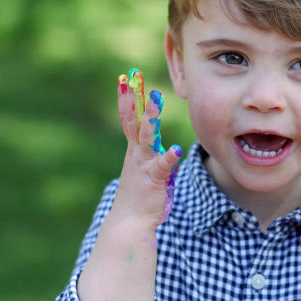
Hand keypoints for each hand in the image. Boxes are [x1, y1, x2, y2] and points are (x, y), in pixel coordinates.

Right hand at [111, 68, 181, 226]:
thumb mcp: (145, 172)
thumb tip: (166, 149)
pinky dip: (168, 158)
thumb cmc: (140, 198)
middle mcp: (136, 154)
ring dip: (150, 118)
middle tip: (131, 76)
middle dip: (132, 97)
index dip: (127, 99)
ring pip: (146, 137)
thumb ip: (154, 158)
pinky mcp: (153, 179)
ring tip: (156, 99)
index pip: (129, 119)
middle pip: (132, 120)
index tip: (124, 79)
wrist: (129, 224)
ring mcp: (143, 165)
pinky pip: (162, 167)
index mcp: (134, 151)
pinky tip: (176, 150)